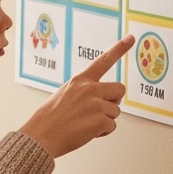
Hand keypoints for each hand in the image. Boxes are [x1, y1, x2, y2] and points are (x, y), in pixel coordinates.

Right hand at [19, 35, 133, 156]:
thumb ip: (85, 91)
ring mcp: (96, 104)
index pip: (103, 61)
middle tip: (100, 110)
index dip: (119, 48)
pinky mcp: (100, 120)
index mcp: (80, 80)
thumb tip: (106, 98)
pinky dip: (102, 132)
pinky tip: (87, 132)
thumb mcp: (65, 94)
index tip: (131, 37)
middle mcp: (90, 88)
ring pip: (115, 111)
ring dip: (105, 119)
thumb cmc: (50, 118)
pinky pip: (112, 126)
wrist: (41, 136)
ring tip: (85, 123)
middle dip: (114, 100)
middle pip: (119, 89)